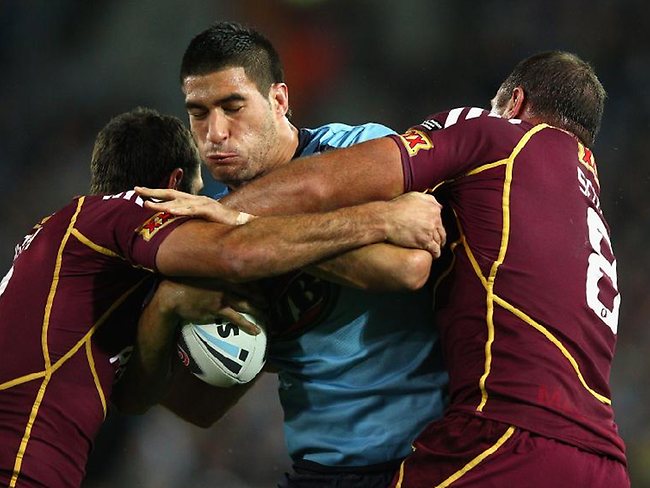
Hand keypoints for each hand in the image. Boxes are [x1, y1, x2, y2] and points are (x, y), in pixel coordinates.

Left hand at [134, 187, 253, 224]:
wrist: (242, 224)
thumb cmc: (222, 224)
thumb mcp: (202, 222)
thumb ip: (190, 221)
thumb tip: (176, 227)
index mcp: (193, 201)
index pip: (171, 195)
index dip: (155, 193)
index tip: (139, 192)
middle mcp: (196, 199)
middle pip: (171, 193)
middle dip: (152, 192)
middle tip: (136, 190)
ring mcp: (203, 203)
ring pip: (178, 202)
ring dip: (161, 203)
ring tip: (146, 204)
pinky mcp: (209, 210)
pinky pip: (192, 210)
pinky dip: (179, 210)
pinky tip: (168, 211)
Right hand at [155, 280, 265, 334]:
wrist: (172, 295)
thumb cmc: (185, 282)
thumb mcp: (201, 271)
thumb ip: (214, 272)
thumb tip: (224, 272)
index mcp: (223, 272)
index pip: (246, 278)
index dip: (256, 285)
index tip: (263, 290)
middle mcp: (225, 283)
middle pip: (249, 291)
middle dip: (260, 298)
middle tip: (268, 303)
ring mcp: (222, 296)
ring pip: (246, 304)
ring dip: (258, 311)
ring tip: (266, 316)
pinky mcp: (217, 310)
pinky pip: (236, 318)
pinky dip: (248, 324)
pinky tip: (255, 330)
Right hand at [383, 192, 445, 256]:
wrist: (386, 219)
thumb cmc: (396, 207)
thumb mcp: (414, 196)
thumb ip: (429, 199)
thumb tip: (439, 205)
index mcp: (433, 208)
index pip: (440, 220)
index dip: (437, 227)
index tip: (435, 231)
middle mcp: (434, 219)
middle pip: (441, 232)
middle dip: (440, 238)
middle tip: (437, 242)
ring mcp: (430, 231)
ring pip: (439, 241)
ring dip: (437, 246)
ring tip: (435, 249)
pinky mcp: (424, 242)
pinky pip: (435, 250)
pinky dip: (435, 253)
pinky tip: (433, 255)